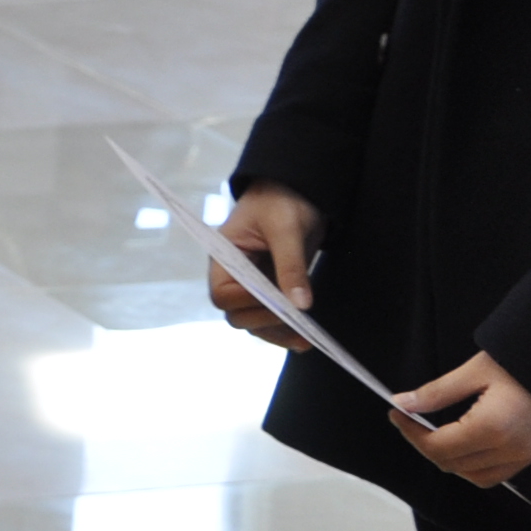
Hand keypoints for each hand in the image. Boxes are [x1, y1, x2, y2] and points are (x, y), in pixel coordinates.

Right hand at [207, 186, 321, 348]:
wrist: (296, 190)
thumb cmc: (282, 201)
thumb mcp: (287, 229)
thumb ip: (291, 266)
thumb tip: (300, 305)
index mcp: (224, 256)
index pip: (223, 293)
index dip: (247, 303)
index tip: (279, 303)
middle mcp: (232, 274)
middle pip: (237, 313)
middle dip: (265, 322)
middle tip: (299, 327)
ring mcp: (252, 284)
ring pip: (254, 321)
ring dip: (277, 332)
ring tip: (307, 340)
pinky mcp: (271, 288)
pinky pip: (271, 317)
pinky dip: (286, 328)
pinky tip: (307, 336)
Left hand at [390, 351, 530, 487]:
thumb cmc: (527, 361)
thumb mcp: (476, 371)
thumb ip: (438, 392)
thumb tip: (404, 403)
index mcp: (492, 429)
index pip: (438, 448)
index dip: (411, 434)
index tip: (396, 414)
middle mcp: (511, 450)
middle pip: (453, 466)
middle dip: (426, 445)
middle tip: (411, 421)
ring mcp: (529, 456)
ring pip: (476, 476)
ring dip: (451, 461)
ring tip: (434, 434)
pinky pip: (500, 473)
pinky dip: (476, 465)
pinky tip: (465, 443)